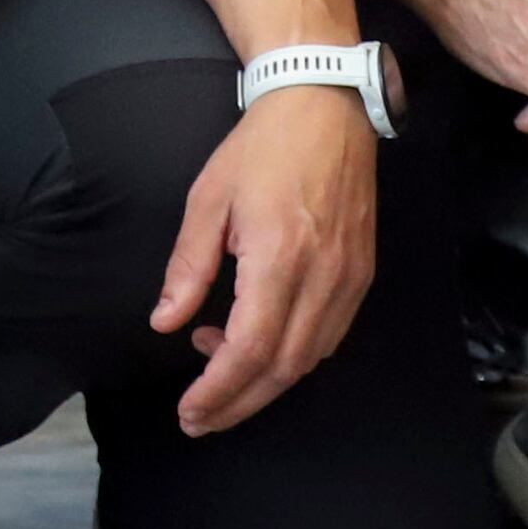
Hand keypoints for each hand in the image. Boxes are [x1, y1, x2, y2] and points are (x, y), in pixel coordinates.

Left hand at [155, 80, 377, 435]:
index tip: (190, 411)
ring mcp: (350, 279)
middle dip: (238, 402)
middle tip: (199, 419)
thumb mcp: (207, 200)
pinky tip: (258, 344)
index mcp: (279, 257)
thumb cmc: (260, 149)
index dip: (218, 390)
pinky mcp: (362, 275)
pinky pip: (329, 336)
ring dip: (263, 381)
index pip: (249, 349)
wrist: (324, 110)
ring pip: (309, 359)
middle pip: (282, 368)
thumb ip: (187, 267)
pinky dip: (292, 355)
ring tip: (217, 372)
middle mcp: (323, 277)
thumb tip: (165, 322)